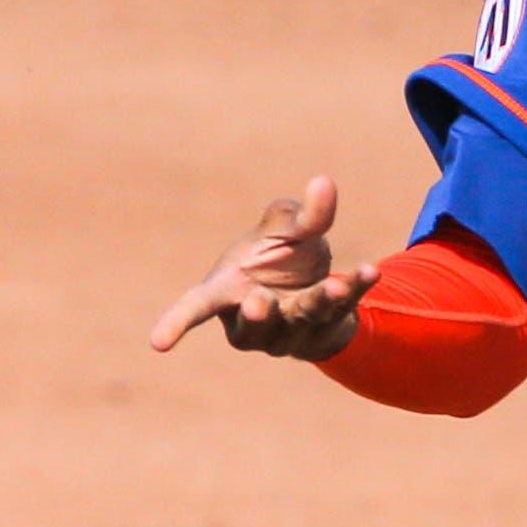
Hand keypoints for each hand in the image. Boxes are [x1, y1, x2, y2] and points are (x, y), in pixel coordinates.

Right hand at [148, 175, 379, 361]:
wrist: (317, 282)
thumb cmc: (279, 254)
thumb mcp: (285, 228)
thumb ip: (299, 212)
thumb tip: (324, 183)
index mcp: (226, 292)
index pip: (196, 308)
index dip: (176, 323)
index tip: (157, 343)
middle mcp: (253, 319)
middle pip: (253, 325)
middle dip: (259, 317)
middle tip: (260, 301)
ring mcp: (290, 330)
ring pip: (300, 320)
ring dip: (316, 302)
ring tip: (332, 285)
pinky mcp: (327, 325)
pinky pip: (341, 308)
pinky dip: (354, 287)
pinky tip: (369, 270)